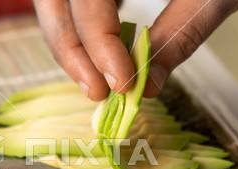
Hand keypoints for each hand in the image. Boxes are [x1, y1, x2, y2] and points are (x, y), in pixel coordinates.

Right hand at [33, 0, 237, 100]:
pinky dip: (83, 34)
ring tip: (97, 82)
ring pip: (58, 4)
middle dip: (72, 51)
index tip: (120, 83)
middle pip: (56, 1)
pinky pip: (75, 5)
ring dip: (72, 47)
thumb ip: (182, 33)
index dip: (97, 42)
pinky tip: (104, 55)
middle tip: (97, 92)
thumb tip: (149, 84)